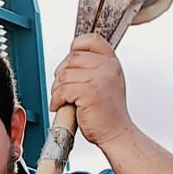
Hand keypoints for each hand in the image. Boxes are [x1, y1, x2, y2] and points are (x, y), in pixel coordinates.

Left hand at [49, 33, 132, 148]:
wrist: (116, 133)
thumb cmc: (107, 112)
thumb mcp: (106, 82)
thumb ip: (93, 68)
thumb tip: (69, 60)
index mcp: (111, 62)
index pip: (91, 40)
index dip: (76, 47)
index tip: (70, 62)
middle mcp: (108, 68)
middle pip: (72, 58)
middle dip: (61, 74)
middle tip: (61, 88)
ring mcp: (100, 79)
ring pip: (64, 75)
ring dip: (57, 89)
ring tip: (62, 99)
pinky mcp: (90, 93)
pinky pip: (63, 90)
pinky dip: (57, 99)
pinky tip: (60, 106)